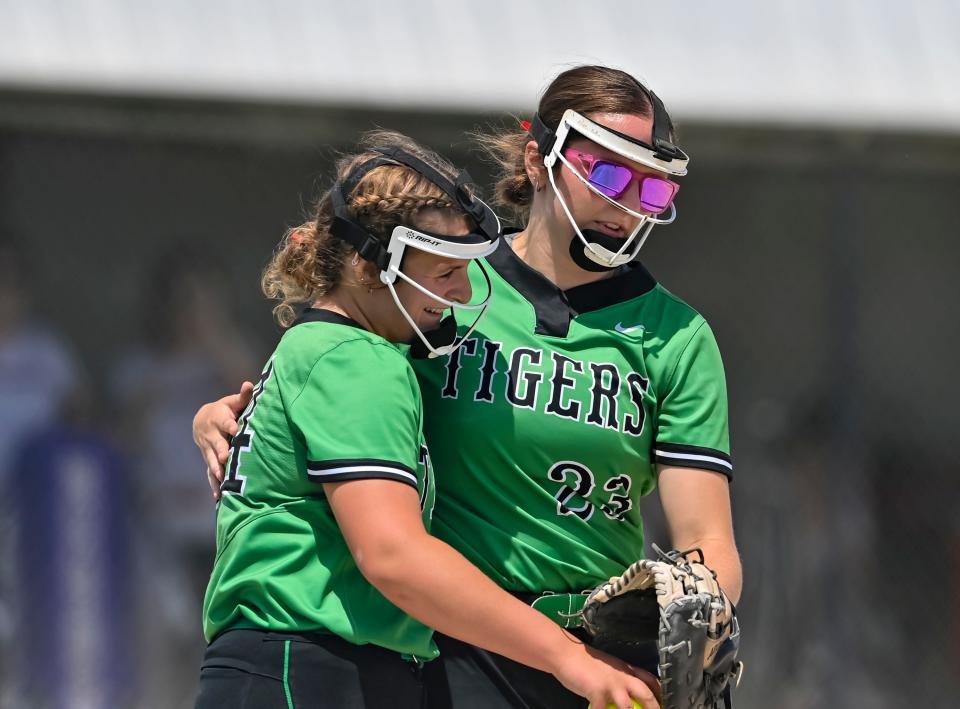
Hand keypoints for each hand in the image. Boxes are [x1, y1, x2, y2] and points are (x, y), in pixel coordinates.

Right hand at [193, 381, 253, 499]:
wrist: (203, 421)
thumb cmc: (226, 410)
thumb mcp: (232, 402)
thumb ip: (243, 396)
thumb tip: (249, 383)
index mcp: (220, 419)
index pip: (225, 422)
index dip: (231, 425)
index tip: (236, 429)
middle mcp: (212, 435)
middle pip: (217, 443)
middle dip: (221, 450)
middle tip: (225, 457)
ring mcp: (209, 450)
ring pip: (212, 460)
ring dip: (216, 469)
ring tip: (222, 479)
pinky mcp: (209, 460)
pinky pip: (210, 473)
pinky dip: (214, 484)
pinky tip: (218, 497)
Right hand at [552, 638, 660, 708]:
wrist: (566, 654)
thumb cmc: (586, 663)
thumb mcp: (610, 669)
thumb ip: (621, 679)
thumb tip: (632, 694)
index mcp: (627, 670)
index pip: (651, 681)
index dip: (661, 694)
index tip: (665, 704)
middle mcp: (623, 677)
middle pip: (646, 694)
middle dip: (654, 708)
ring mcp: (611, 684)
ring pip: (628, 707)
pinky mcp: (597, 692)